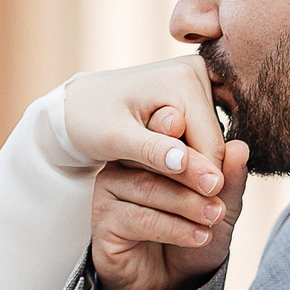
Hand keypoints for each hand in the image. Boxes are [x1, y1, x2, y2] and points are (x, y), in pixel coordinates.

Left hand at [62, 55, 230, 197]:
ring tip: (173, 190)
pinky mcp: (192, 92)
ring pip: (208, 141)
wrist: (76, 104)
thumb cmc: (89, 120)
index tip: (200, 216)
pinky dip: (187, 156)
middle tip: (188, 207)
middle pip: (212, 142)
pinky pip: (199, 134)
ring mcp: (196, 80)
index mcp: (183, 80)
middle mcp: (196, 72)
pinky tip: (169, 173)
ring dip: (192, 169)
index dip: (202, 183)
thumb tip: (185, 163)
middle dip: (197, 175)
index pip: (210, 146)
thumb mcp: (115, 138)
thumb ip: (151, 151)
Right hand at [91, 137, 251, 289]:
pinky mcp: (102, 221)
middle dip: (193, 171)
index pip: (168, 130)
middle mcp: (126, 164)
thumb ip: (230, 180)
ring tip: (213, 217)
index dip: (193, 141)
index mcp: (153, 149)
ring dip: (186, 203)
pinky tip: (197, 236)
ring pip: (148, 187)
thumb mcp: (223, 208)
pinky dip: (173, 228)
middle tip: (218, 187)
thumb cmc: (194, 237)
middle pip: (156, 155)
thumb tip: (239, 147)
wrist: (173, 285)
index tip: (216, 158)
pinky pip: (138, 218)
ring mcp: (110, 191)